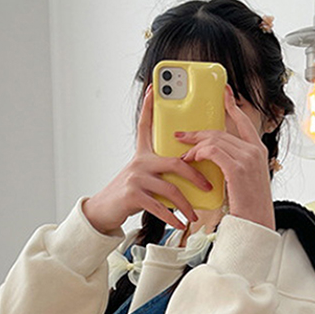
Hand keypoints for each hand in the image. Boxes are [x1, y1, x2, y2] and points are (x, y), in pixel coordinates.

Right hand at [82, 84, 213, 234]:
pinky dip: (173, 217)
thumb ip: (163, 172)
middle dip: (196, 176)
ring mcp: (136, 177)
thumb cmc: (130, 193)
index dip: (149, 107)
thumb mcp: (145, 177)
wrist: (105, 210)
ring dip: (186, 205)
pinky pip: (160, 206)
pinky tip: (181, 224)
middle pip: (176, 163)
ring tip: (195, 215)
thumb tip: (192, 178)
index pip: (146, 126)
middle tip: (209, 187)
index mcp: (144, 154)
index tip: (153, 90)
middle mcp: (140, 162)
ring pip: (171, 188)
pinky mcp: (133, 194)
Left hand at [174, 84, 274, 230]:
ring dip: (194, 145)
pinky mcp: (237, 168)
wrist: (256, 224)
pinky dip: (198, 153)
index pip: (244, 122)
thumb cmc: (249, 207)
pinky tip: (191, 159)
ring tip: (183, 154)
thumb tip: (214, 158)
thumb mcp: (244, 181)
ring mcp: (248, 159)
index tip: (224, 93)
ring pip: (214, 140)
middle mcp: (255, 151)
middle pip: (221, 131)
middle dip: (198, 133)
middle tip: (181, 136)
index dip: (233, 106)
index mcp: (259, 152)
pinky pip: (212, 151)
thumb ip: (234, 164)